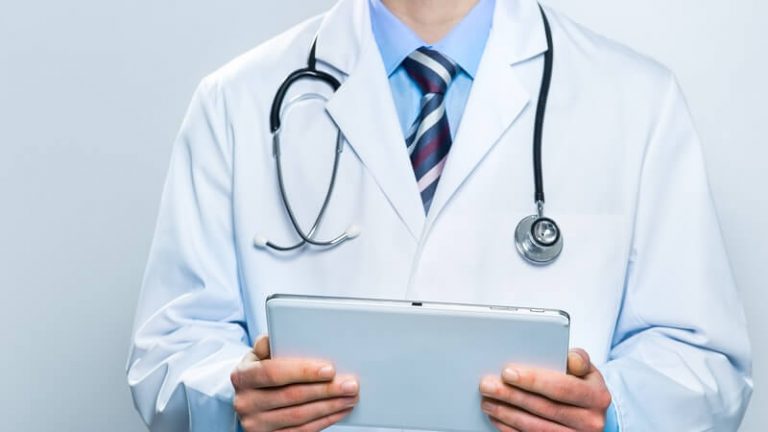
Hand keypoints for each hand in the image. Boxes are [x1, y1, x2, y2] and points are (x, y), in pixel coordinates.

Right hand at [231, 335, 359, 431]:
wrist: (249, 396)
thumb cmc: (261, 369)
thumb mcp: (260, 353)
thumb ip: (271, 342)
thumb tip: (285, 331)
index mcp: (242, 376)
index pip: (274, 373)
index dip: (303, 371)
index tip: (329, 369)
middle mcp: (245, 402)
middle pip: (291, 396)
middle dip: (326, 390)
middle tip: (350, 384)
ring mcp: (255, 423)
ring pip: (299, 417)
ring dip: (329, 407)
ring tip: (349, 397)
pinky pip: (300, 431)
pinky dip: (323, 421)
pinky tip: (338, 411)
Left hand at [479, 348, 611, 431]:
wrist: (593, 414)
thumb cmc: (582, 385)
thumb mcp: (586, 370)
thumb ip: (578, 360)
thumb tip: (571, 358)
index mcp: (597, 397)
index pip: (562, 388)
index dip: (534, 380)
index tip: (507, 372)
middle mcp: (590, 421)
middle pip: (544, 408)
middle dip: (512, 395)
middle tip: (487, 385)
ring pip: (536, 427)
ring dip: (507, 414)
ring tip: (487, 401)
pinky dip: (511, 429)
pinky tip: (498, 417)